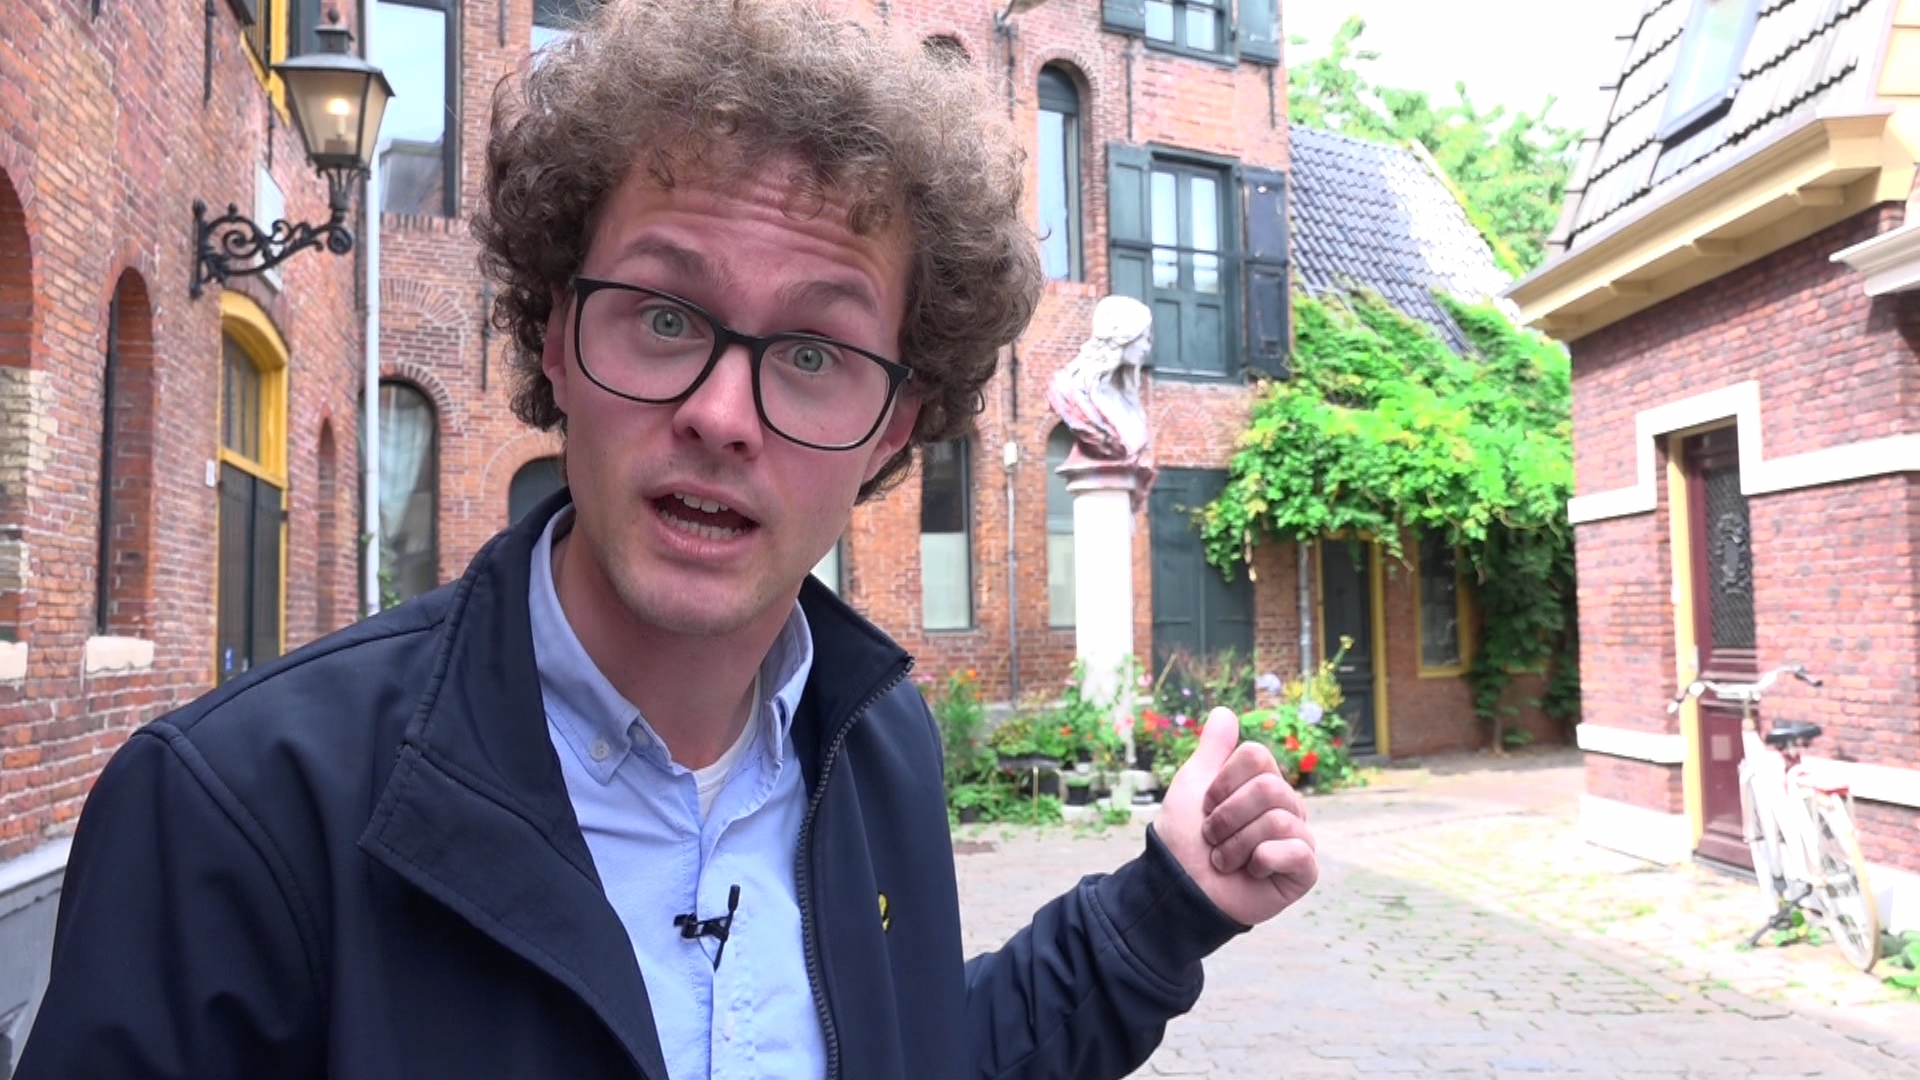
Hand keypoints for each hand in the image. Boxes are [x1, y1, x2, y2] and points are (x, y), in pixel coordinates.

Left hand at [1155, 706, 1317, 925]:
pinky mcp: (1303, 871)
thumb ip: (1212, 749)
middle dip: (1227, 816)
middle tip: (1212, 837)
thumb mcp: (1192, 785)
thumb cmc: (1183, 838)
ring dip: (1236, 843)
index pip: (1257, 757)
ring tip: (1223, 860)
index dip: (1223, 782)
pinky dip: (1262, 860)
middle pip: (1270, 788)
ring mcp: (1297, 839)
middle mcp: (1285, 808)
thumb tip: (1225, 711)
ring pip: (1279, 819)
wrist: (1178, 888)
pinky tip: (1251, 872)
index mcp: (1262, 784)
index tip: (1206, 806)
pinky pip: (1297, 850)